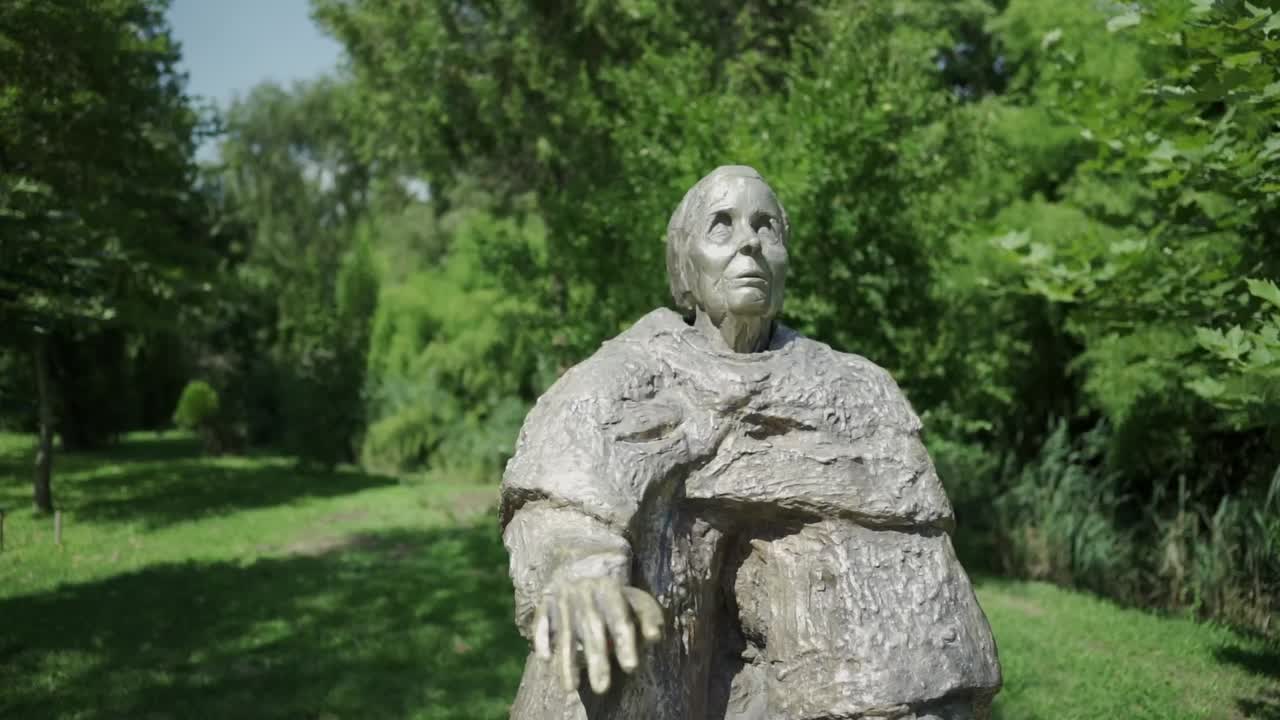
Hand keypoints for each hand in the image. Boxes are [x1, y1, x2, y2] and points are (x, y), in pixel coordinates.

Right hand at [532, 577, 663, 694]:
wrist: (580, 564)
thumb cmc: (615, 594)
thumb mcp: (635, 598)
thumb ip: (648, 616)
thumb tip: (655, 637)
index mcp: (611, 590)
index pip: (619, 620)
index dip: (625, 643)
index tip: (630, 668)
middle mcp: (586, 593)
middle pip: (592, 629)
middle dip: (597, 660)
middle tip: (602, 689)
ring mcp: (563, 598)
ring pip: (565, 632)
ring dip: (566, 661)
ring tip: (570, 688)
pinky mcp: (545, 603)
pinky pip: (541, 623)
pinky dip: (542, 640)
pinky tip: (546, 660)